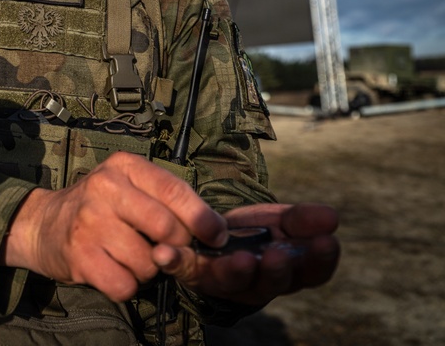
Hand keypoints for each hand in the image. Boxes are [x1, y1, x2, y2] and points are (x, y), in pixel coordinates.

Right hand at [1, 152, 227, 301]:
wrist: (43, 225)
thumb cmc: (100, 206)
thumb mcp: (130, 186)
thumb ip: (168, 200)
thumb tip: (216, 232)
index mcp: (123, 167)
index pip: (174, 190)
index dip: (202, 218)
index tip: (217, 236)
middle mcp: (104, 188)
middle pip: (166, 228)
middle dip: (175, 248)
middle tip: (164, 249)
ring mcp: (89, 222)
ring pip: (148, 262)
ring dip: (148, 270)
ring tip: (131, 257)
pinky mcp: (79, 256)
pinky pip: (125, 285)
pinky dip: (126, 286)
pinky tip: (114, 270)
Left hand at [152, 202, 339, 305]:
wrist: (214, 232)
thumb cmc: (256, 231)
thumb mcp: (282, 220)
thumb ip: (303, 219)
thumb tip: (334, 217)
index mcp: (288, 271)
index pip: (312, 272)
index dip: (320, 260)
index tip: (328, 242)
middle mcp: (258, 282)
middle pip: (272, 282)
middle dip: (277, 269)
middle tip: (278, 254)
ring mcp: (224, 279)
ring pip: (232, 280)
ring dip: (236, 270)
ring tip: (240, 259)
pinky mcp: (193, 271)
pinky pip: (184, 268)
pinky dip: (175, 261)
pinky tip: (166, 252)